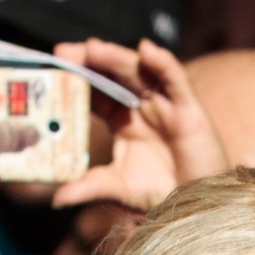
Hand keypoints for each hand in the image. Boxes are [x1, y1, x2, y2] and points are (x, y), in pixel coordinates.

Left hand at [50, 39, 229, 210]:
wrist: (202, 206)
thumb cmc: (164, 192)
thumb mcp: (120, 188)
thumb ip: (90, 187)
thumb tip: (56, 198)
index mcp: (123, 121)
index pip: (96, 91)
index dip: (76, 78)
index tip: (51, 69)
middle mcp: (142, 107)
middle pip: (113, 74)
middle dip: (89, 60)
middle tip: (63, 52)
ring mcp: (166, 104)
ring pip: (139, 71)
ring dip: (116, 57)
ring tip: (93, 48)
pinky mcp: (190, 109)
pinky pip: (175, 79)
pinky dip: (162, 63)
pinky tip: (147, 50)